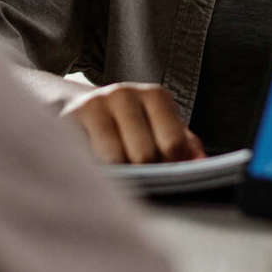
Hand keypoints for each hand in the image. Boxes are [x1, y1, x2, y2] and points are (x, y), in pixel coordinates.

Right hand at [58, 82, 206, 163]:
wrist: (76, 108)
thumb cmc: (127, 127)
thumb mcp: (158, 129)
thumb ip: (184, 145)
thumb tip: (203, 162)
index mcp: (154, 95)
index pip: (174, 144)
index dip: (172, 169)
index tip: (164, 175)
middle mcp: (124, 93)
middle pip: (145, 154)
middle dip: (144, 174)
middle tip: (137, 178)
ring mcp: (95, 104)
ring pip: (116, 159)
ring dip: (119, 176)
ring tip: (117, 175)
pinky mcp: (68, 118)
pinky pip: (88, 158)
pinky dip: (96, 172)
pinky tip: (97, 172)